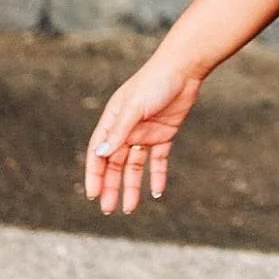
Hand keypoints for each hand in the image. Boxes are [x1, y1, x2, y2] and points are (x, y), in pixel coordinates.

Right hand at [83, 57, 203, 214]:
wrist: (184, 69)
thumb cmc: (155, 82)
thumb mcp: (134, 107)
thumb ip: (119, 131)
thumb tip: (101, 155)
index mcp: (113, 121)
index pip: (99, 153)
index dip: (95, 174)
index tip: (93, 195)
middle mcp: (127, 129)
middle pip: (115, 163)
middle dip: (111, 186)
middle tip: (108, 209)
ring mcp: (146, 133)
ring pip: (135, 165)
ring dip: (132, 186)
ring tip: (129, 208)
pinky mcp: (164, 134)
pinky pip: (158, 160)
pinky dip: (157, 175)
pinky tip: (157, 192)